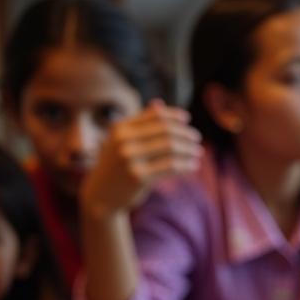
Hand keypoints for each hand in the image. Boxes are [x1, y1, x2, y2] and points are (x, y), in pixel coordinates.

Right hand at [80, 100, 202, 217]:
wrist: (101, 195)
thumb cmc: (115, 166)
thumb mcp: (122, 141)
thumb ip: (140, 123)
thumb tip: (160, 104)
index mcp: (120, 127)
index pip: (154, 116)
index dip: (173, 116)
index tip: (187, 119)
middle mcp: (123, 140)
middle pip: (165, 131)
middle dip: (185, 134)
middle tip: (197, 139)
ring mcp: (130, 158)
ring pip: (170, 148)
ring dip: (188, 150)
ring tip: (198, 153)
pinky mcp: (138, 177)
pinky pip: (170, 167)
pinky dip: (185, 165)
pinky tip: (193, 166)